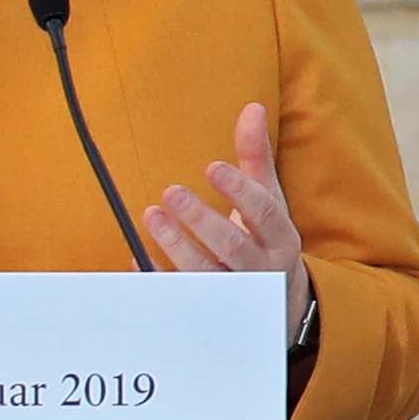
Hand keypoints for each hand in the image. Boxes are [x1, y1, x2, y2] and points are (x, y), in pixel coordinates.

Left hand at [144, 102, 320, 346]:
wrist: (280, 302)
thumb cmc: (266, 238)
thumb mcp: (269, 199)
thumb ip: (256, 157)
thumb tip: (252, 108)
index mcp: (281, 237)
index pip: (264, 213)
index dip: (239, 190)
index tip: (212, 167)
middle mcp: (262, 268)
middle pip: (233, 245)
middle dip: (202, 219)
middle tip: (171, 192)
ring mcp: (235, 295)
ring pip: (205, 273)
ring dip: (176, 246)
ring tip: (151, 215)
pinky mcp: (210, 311)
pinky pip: (181, 298)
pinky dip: (158, 277)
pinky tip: (137, 257)